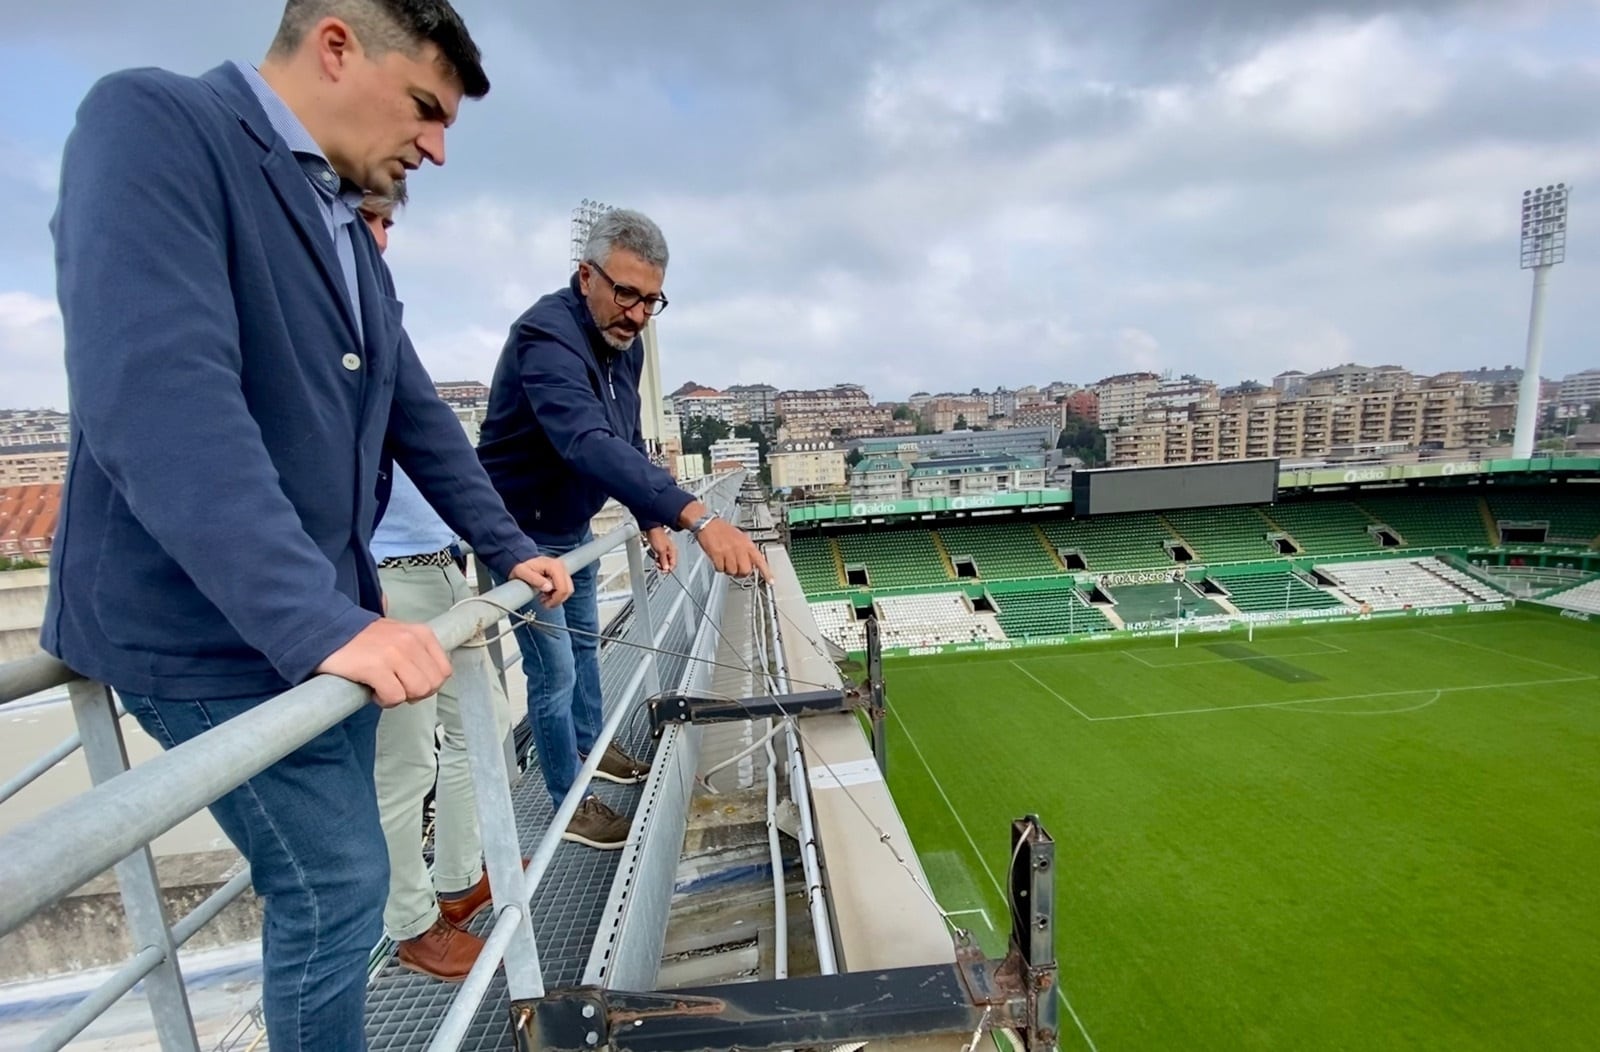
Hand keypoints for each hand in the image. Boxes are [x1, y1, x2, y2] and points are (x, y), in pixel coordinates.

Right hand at [317, 619, 451, 707]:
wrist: (328, 630)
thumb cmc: (363, 638)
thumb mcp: (400, 635)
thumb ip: (418, 653)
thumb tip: (432, 680)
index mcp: (421, 633)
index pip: (444, 671)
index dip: (430, 684)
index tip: (412, 684)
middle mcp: (411, 641)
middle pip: (432, 684)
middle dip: (416, 693)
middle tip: (397, 688)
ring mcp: (394, 654)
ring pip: (417, 691)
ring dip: (400, 697)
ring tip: (384, 687)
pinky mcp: (375, 667)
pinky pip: (394, 697)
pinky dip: (384, 700)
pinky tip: (373, 690)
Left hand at [511, 556, 573, 608]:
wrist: (524, 563)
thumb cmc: (523, 568)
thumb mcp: (522, 572)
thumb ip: (535, 580)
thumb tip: (548, 588)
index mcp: (554, 566)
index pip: (562, 588)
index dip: (555, 599)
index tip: (544, 603)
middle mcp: (562, 567)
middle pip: (567, 590)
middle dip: (557, 600)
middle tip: (545, 603)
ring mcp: (564, 570)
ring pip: (568, 590)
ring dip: (558, 598)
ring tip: (545, 598)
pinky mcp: (564, 575)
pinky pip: (566, 588)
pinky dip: (558, 594)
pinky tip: (548, 594)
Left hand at [645, 526, 676, 572]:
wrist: (651, 529)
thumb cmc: (657, 536)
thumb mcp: (660, 551)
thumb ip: (664, 560)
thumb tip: (666, 569)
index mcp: (673, 551)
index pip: (673, 565)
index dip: (668, 569)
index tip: (662, 571)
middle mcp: (671, 551)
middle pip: (669, 564)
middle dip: (663, 566)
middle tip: (658, 565)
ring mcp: (666, 550)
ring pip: (665, 561)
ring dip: (660, 563)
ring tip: (656, 561)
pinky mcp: (661, 549)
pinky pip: (661, 558)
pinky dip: (658, 560)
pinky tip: (655, 558)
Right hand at [694, 518, 770, 579]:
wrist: (709, 524)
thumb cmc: (723, 530)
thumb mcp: (741, 538)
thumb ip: (747, 551)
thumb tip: (751, 562)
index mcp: (747, 544)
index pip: (760, 560)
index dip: (766, 572)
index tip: (770, 581)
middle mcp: (740, 549)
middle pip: (745, 571)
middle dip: (740, 572)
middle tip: (736, 568)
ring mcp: (729, 552)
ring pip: (732, 571)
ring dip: (728, 569)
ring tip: (725, 561)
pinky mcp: (718, 555)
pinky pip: (721, 569)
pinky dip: (719, 567)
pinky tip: (718, 560)